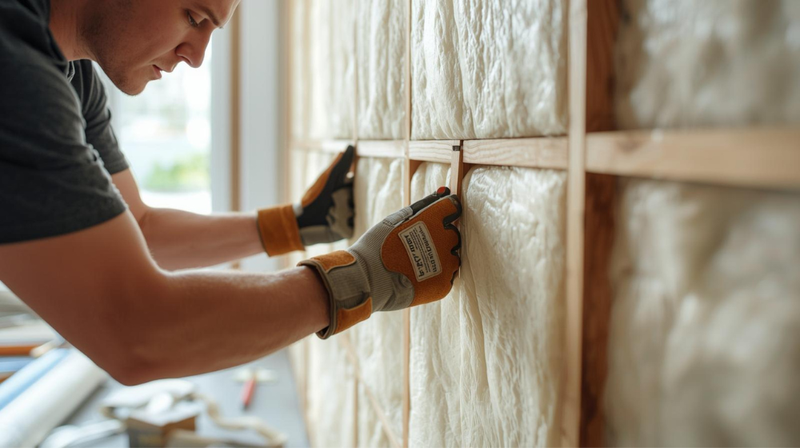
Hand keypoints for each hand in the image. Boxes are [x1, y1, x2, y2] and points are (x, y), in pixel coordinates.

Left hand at [257, 146, 354, 255]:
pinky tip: (330, 223)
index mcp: (347, 189)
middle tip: (330, 202)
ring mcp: (350, 217)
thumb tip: (349, 146)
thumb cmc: (314, 197)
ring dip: (339, 213)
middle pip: (356, 199)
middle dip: (341, 200)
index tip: (340, 188)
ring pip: (353, 213)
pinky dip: (340, 225)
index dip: (350, 185)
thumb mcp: (327, 178)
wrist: (303, 221)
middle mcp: (351, 203)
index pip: (357, 185)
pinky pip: (350, 227)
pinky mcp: (348, 230)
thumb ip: (340, 164)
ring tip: (328, 213)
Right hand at [299, 187, 461, 338]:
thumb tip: (444, 191)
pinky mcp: (444, 284)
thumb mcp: (395, 220)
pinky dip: (437, 274)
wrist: (366, 281)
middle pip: (453, 233)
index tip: (437, 217)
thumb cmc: (377, 246)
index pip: (452, 207)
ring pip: (453, 255)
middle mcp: (445, 240)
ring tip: (417, 261)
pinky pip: (448, 275)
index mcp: (434, 220)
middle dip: (441, 236)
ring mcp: (446, 264)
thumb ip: (423, 205)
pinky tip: (419, 274)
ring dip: (441, 255)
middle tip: (418, 244)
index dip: (445, 211)